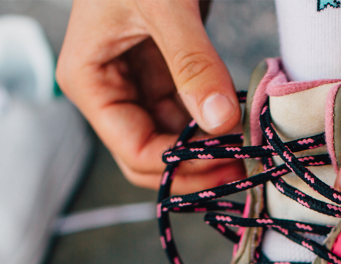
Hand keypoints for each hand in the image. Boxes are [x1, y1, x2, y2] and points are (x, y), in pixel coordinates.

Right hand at [56, 0, 244, 191]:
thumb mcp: (164, 5)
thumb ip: (191, 63)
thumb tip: (221, 123)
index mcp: (89, 79)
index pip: (133, 150)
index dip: (180, 167)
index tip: (229, 163)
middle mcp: (109, 88)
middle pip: (150, 156)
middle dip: (195, 168)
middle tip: (245, 171)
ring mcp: (136, 81)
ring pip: (172, 139)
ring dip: (209, 151)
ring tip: (252, 152)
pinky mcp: (165, 69)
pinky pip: (188, 113)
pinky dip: (215, 124)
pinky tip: (244, 127)